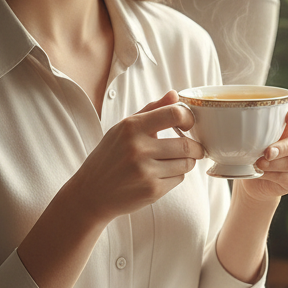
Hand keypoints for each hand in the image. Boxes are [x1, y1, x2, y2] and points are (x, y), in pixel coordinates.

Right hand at [70, 90, 204, 224]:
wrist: (91, 193)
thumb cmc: (109, 157)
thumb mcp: (123, 128)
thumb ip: (152, 110)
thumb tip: (175, 95)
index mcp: (131, 127)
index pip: (174, 114)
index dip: (189, 119)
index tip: (189, 125)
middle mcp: (138, 148)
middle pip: (186, 144)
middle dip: (197, 147)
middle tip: (196, 148)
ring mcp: (145, 171)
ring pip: (186, 164)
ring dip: (187, 162)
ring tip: (178, 161)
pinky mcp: (152, 190)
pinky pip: (179, 179)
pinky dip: (176, 176)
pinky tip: (162, 174)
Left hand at [242, 103, 287, 201]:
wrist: (255, 173)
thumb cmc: (258, 145)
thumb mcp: (257, 132)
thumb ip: (256, 125)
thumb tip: (235, 121)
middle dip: (283, 147)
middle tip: (267, 152)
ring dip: (275, 164)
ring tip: (259, 164)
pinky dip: (272, 175)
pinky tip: (261, 173)